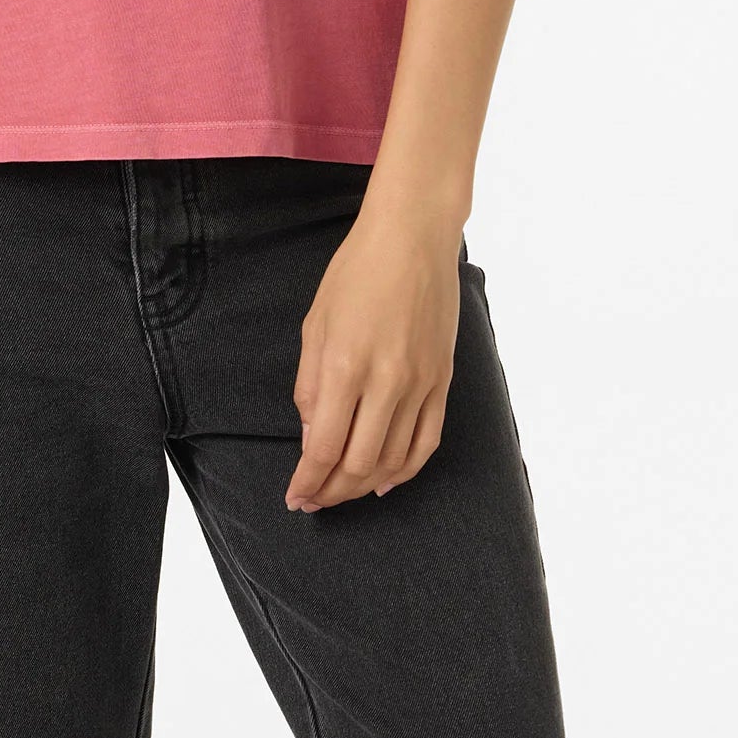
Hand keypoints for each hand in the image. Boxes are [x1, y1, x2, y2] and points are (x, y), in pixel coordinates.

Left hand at [285, 202, 462, 510]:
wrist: (413, 237)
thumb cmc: (356, 271)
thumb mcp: (315, 323)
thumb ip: (309, 385)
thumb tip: (311, 436)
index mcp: (345, 366)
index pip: (323, 448)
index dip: (307, 481)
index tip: (294, 496)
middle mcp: (386, 382)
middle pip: (357, 464)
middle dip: (330, 492)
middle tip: (312, 500)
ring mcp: (420, 385)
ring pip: (392, 461)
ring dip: (362, 486)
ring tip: (341, 493)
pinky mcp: (443, 381)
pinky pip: (426, 443)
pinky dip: (405, 470)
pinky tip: (384, 480)